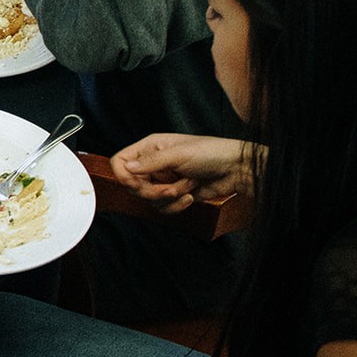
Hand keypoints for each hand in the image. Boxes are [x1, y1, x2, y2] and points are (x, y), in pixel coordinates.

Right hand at [111, 133, 253, 211]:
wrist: (236, 170)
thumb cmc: (211, 153)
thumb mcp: (178, 154)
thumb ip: (150, 162)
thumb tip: (125, 168)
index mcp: (150, 148)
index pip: (120, 161)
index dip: (123, 175)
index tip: (136, 183)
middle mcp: (153, 164)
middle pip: (133, 185)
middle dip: (152, 191)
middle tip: (169, 189)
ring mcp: (164, 180)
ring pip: (148, 199)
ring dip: (169, 197)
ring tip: (187, 187)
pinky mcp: (175, 194)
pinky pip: (163, 208)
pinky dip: (176, 206)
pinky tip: (191, 196)